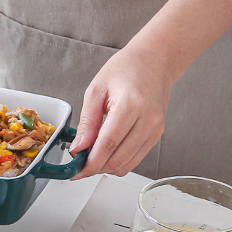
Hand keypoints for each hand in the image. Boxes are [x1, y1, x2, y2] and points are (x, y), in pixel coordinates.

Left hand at [69, 45, 173, 178]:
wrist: (155, 60)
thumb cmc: (126, 69)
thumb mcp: (96, 91)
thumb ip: (87, 122)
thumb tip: (78, 148)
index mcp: (130, 106)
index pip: (107, 146)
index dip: (89, 163)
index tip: (75, 171)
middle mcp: (147, 120)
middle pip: (117, 159)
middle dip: (95, 168)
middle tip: (79, 165)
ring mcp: (155, 129)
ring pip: (127, 164)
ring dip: (106, 167)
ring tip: (91, 157)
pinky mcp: (157, 134)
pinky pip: (136, 158)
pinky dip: (118, 161)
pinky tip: (106, 152)